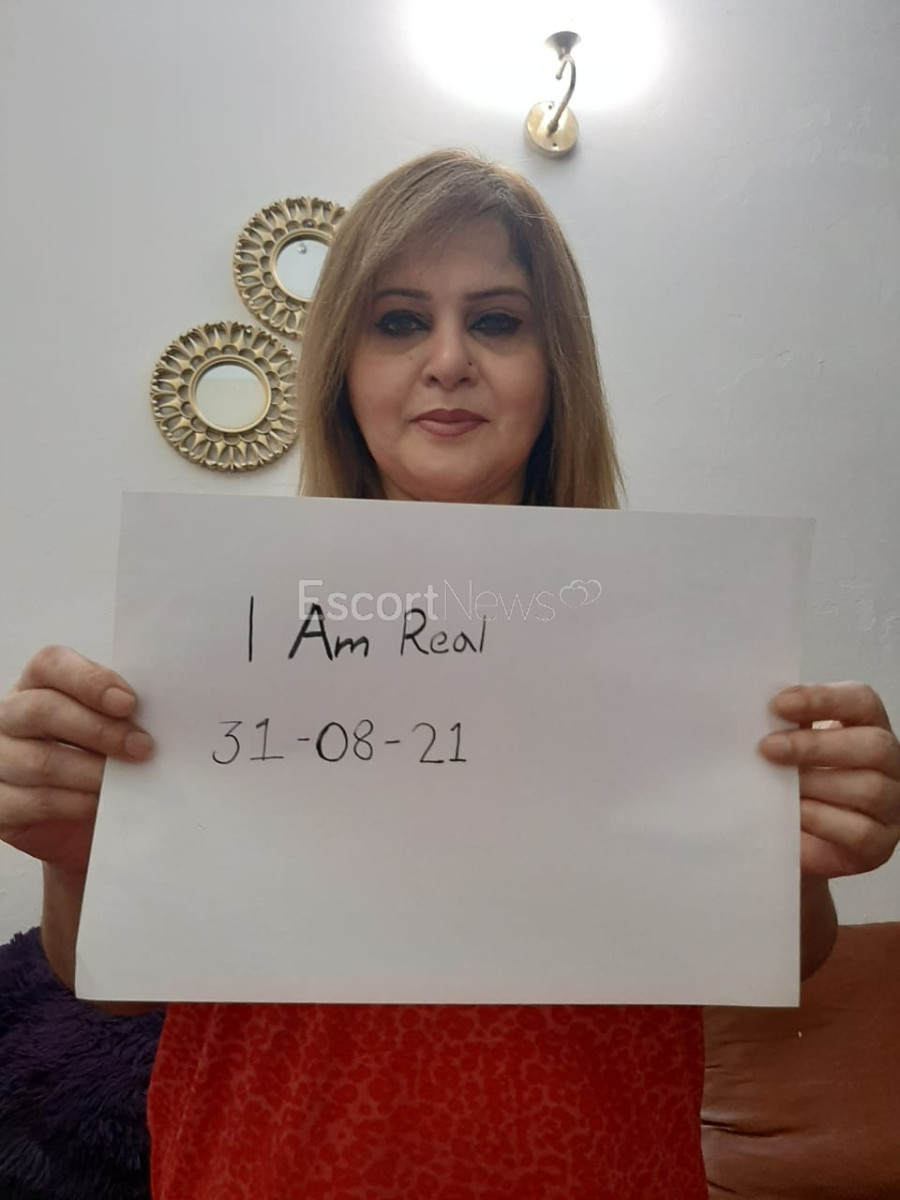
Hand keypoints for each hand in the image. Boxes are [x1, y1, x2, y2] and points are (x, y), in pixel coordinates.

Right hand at [0, 645, 153, 876]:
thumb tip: (159, 712)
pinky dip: (78, 802)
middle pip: (43, 710)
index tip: (128, 702)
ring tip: (129, 779)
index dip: (90, 680)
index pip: (51, 664)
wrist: (81, 819)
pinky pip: (38, 801)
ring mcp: (0, 760)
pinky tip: (103, 803)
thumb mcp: (110, 725)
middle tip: (141, 746)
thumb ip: (122, 712)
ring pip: (42, 761)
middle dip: (99, 730)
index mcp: (37, 684)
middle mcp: (10, 717)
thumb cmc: (98, 759)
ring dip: (93, 771)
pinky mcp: (0, 805)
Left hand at [759, 681, 899, 879]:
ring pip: (869, 788)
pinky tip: (793, 813)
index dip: (824, 699)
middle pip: (873, 745)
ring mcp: (891, 806)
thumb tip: (755, 709)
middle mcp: (889, 764)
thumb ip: (785, 727)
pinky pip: (859, 831)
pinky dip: (821, 820)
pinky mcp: (879, 844)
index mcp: (867, 728)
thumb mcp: (791, 748)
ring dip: (815, 784)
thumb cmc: (793, 783)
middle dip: (815, 745)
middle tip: (768, 748)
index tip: (779, 705)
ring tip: (777, 785)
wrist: (793, 838)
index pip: (862, 701)